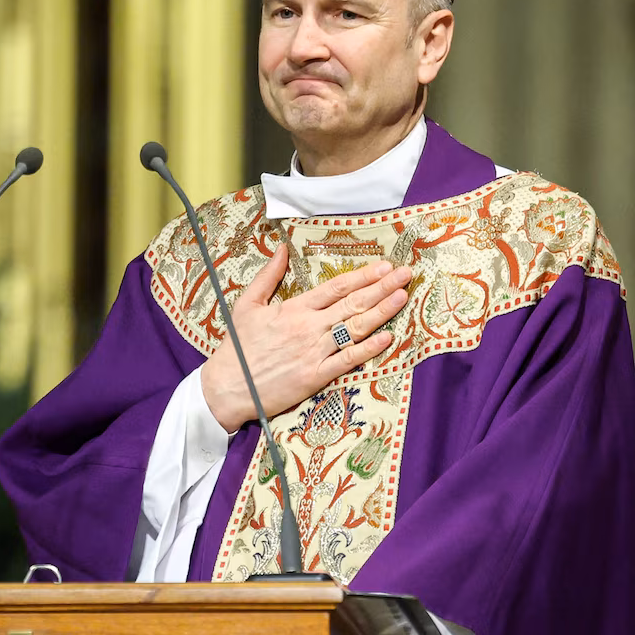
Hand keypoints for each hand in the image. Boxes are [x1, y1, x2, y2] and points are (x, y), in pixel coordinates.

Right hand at [200, 242, 412, 431]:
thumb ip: (268, 276)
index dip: (363, 275)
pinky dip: (368, 349)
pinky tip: (388, 338)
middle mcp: (309, 327)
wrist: (227, 387)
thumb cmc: (237, 347)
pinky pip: (347, 360)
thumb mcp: (246, 304)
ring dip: (382, 312)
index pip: (336, 287)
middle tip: (406, 274)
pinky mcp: (316, 376)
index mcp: (294, 308)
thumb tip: (281, 248)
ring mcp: (314, 352)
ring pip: (355, 328)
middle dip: (382, 288)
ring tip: (403, 297)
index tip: (385, 266)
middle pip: (353, 304)